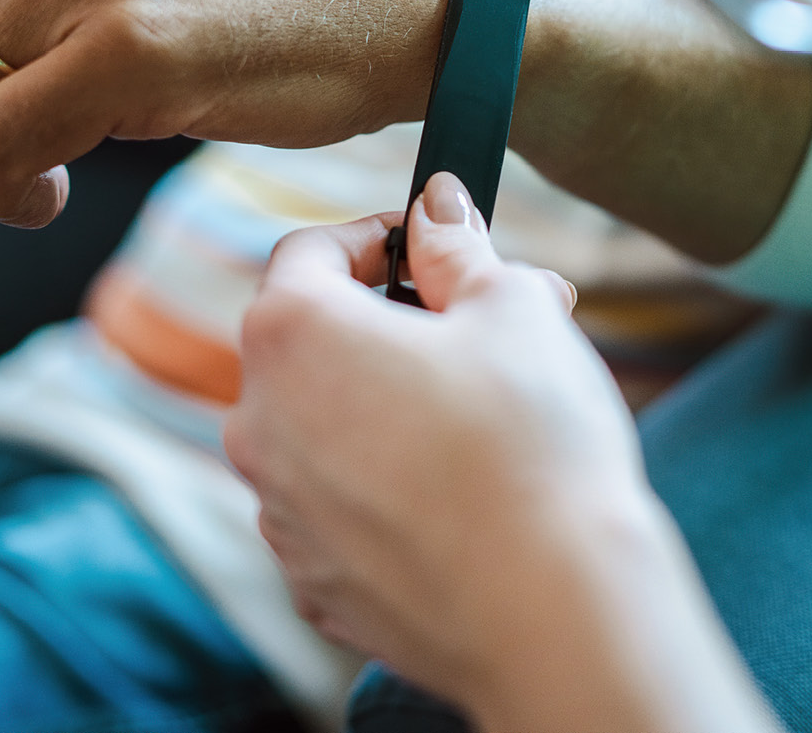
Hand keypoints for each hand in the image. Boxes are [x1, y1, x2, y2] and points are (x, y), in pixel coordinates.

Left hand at [226, 173, 781, 732]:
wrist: (553, 606)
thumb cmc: (532, 442)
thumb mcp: (511, 307)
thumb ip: (457, 246)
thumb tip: (437, 205)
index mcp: (292, 334)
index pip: (309, 251)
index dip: (375, 236)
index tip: (431, 246)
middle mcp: (258, 421)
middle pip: (310, 342)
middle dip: (391, 324)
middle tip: (482, 328)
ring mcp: (278, 511)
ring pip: (320, 427)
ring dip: (383, 405)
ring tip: (485, 414)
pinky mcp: (311, 581)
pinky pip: (336, 507)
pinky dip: (382, 487)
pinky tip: (459, 493)